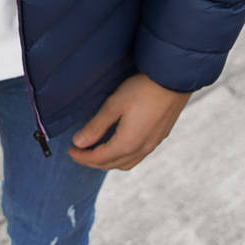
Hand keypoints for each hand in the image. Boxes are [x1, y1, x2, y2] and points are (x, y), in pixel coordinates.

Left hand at [67, 72, 191, 170]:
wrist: (174, 80)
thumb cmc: (142, 89)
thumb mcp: (114, 105)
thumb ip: (96, 126)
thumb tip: (79, 142)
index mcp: (127, 143)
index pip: (99, 158)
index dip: (82, 157)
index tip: (70, 151)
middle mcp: (141, 149)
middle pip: (112, 164)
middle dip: (93, 161)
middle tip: (79, 153)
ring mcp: (153, 144)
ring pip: (126, 163)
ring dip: (109, 161)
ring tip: (96, 152)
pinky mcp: (160, 137)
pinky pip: (138, 156)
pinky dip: (123, 156)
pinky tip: (119, 146)